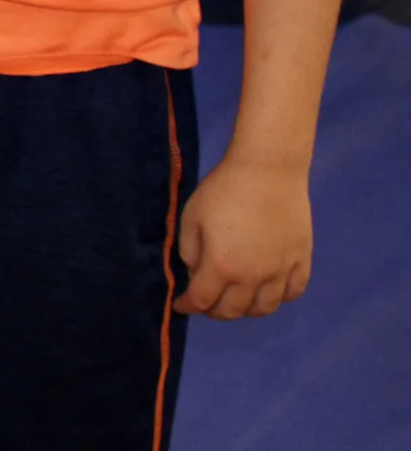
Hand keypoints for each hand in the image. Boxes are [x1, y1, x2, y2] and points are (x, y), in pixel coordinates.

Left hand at [175, 154, 312, 320]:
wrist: (268, 172)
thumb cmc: (223, 190)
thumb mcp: (192, 217)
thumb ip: (189, 250)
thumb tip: (196, 272)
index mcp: (222, 266)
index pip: (202, 300)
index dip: (188, 306)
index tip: (181, 305)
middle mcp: (253, 277)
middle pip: (233, 310)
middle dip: (214, 311)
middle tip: (206, 304)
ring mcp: (281, 271)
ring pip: (265, 308)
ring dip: (247, 310)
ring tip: (237, 300)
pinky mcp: (301, 260)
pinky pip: (294, 292)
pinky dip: (280, 298)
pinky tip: (269, 290)